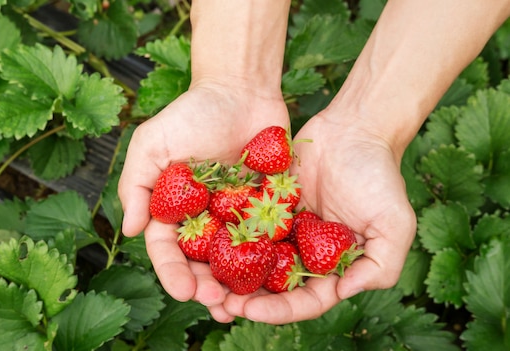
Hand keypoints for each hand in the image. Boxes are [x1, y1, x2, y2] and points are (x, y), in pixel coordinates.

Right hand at [118, 82, 289, 305]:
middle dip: (206, 286)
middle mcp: (203, 219)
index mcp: (173, 209)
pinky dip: (271, 261)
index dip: (173, 272)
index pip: (167, 249)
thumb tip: (130, 231)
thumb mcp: (152, 143)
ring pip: (234, 260)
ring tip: (243, 306)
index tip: (184, 290)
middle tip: (217, 302)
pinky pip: (270, 239)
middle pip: (201, 262)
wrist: (241, 90)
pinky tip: (276, 280)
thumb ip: (136, 184)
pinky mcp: (268, 208)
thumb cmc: (191, 113)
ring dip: (236, 285)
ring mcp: (236, 216)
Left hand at [209, 110, 416, 323]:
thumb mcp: (395, 224)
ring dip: (229, 272)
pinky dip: (224, 235)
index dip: (278, 310)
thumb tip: (346, 291)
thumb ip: (381, 265)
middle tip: (218, 301)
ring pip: (251, 259)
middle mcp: (304, 253)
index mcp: (332, 266)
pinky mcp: (265, 206)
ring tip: (203, 279)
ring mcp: (283, 230)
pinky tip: (201, 241)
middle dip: (246, 298)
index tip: (250, 312)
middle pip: (272, 287)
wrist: (354, 128)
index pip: (304, 299)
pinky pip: (242, 224)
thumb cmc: (378, 175)